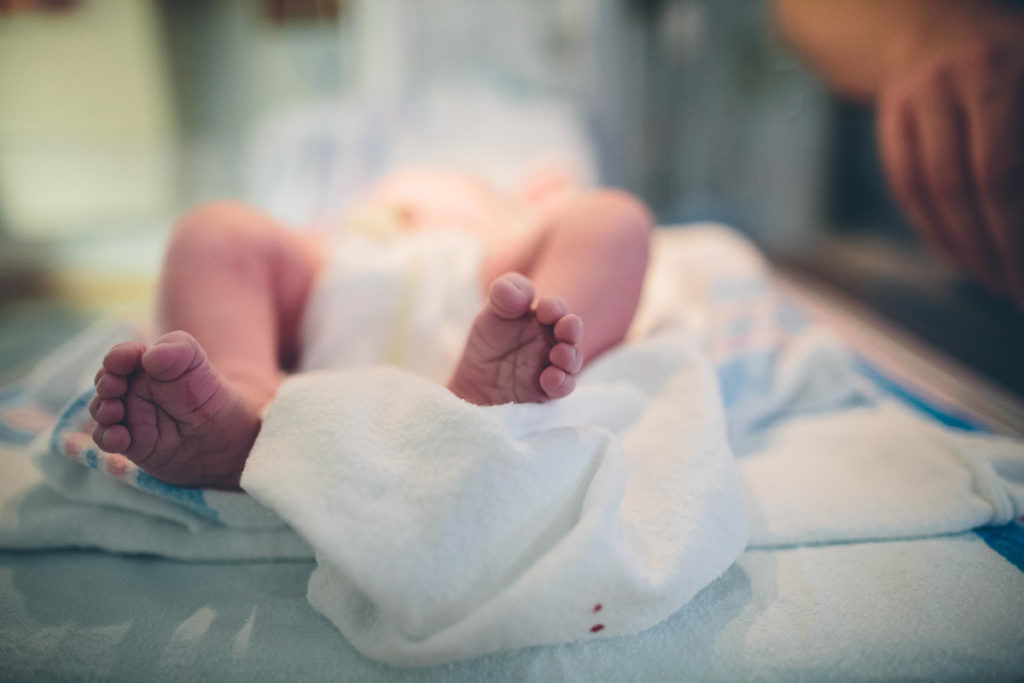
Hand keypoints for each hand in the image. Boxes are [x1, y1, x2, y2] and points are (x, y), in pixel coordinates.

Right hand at [877, 38, 1023, 305]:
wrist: (935, 20)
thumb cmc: (1011, 58)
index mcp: (994, 72)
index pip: (999, 171)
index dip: (1015, 231)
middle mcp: (946, 84)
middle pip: (960, 186)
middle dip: (992, 247)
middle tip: (1016, 290)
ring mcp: (911, 101)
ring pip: (927, 192)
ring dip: (961, 246)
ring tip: (994, 280)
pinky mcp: (889, 119)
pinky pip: (906, 187)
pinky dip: (933, 229)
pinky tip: (961, 256)